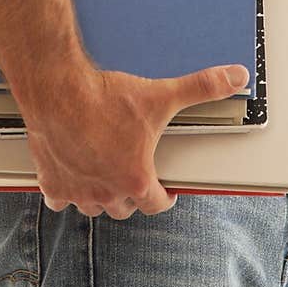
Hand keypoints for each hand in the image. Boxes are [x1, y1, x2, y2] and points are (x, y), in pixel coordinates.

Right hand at [21, 61, 249, 219]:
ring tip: (105, 179)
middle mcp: (106, 192)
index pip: (156, 204)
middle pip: (124, 209)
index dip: (163, 197)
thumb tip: (235, 77)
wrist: (57, 89)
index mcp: (135, 180)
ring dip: (101, 197)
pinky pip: (60, 201)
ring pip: (94, 207)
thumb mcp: (160, 94)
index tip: (164, 191)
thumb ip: (202, 87)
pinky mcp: (52, 182)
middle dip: (132, 196)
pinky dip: (65, 193)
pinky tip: (69, 179)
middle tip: (134, 177)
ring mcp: (77, 190)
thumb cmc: (104, 97)